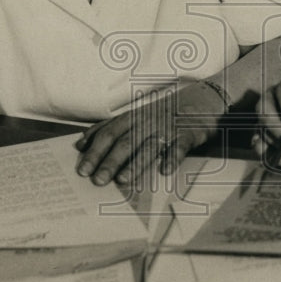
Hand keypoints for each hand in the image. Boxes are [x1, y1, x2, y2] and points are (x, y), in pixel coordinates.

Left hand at [75, 82, 222, 185]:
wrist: (200, 101)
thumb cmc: (161, 113)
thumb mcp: (133, 116)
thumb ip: (109, 128)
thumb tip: (81, 143)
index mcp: (132, 117)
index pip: (109, 134)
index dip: (95, 151)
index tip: (82, 169)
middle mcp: (147, 121)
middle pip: (125, 142)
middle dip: (109, 162)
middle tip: (97, 180)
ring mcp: (167, 127)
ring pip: (148, 146)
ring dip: (135, 163)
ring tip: (122, 180)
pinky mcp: (187, 134)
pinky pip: (179, 146)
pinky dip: (172, 158)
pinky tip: (164, 170)